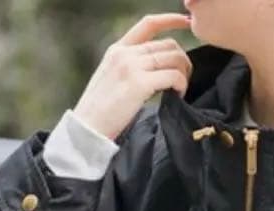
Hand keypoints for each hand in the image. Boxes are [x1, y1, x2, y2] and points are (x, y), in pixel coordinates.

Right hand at [73, 13, 192, 140]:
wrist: (88, 127)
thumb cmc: (100, 112)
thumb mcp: (111, 79)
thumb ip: (130, 67)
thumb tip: (156, 69)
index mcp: (117, 49)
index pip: (148, 24)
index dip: (170, 19)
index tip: (186, 22)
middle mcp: (125, 53)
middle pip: (167, 44)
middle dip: (182, 60)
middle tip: (183, 79)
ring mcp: (132, 67)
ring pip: (173, 58)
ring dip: (183, 73)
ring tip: (180, 89)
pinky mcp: (139, 84)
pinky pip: (173, 76)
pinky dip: (181, 85)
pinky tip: (178, 95)